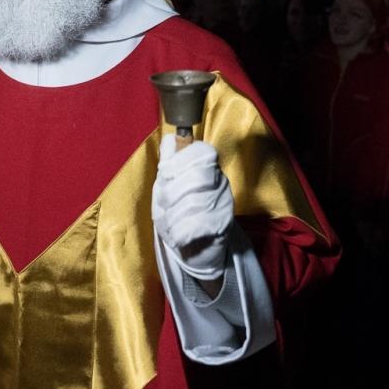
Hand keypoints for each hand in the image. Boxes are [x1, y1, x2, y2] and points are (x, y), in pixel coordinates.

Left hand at [152, 135, 233, 279]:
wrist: (197, 249)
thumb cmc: (180, 213)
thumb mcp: (169, 186)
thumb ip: (169, 163)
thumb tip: (169, 139)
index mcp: (208, 168)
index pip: (203, 151)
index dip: (180, 160)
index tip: (164, 173)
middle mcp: (221, 182)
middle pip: (198, 176)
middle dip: (171, 192)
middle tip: (162, 205)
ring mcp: (225, 203)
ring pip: (195, 202)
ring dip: (173, 217)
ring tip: (168, 225)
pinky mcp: (224, 226)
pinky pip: (199, 225)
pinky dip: (181, 232)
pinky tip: (178, 237)